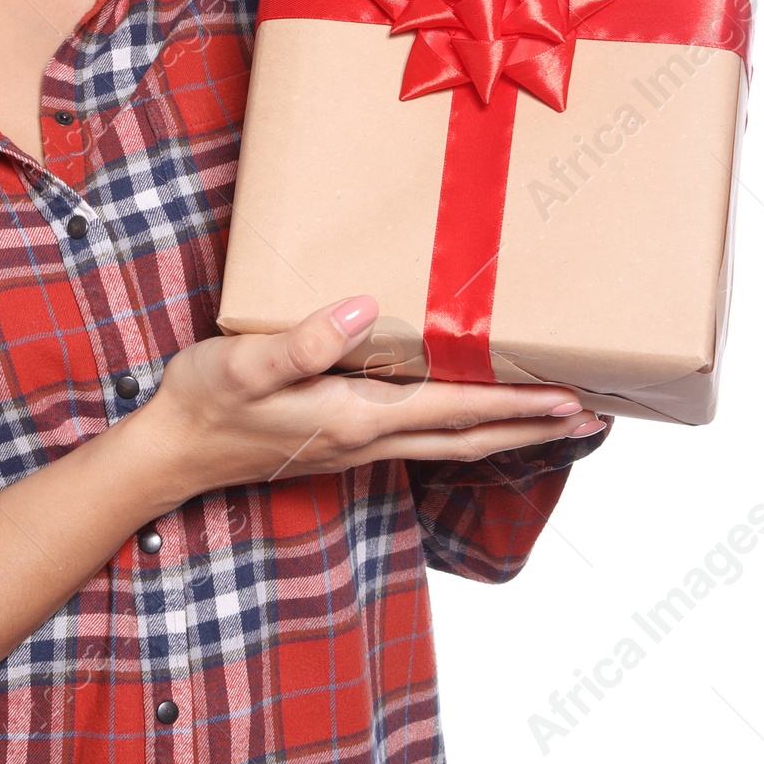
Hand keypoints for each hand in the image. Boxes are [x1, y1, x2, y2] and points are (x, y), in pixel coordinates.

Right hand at [139, 295, 605, 501]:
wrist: (170, 453)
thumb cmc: (203, 402)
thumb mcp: (245, 362)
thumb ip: (306, 340)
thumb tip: (366, 309)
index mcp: (356, 417)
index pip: (457, 410)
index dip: (517, 404)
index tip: (572, 398)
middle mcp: (368, 439)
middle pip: (471, 438)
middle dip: (533, 427)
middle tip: (592, 414)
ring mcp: (357, 447)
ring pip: (451, 442)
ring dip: (506, 431)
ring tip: (552, 417)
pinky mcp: (342, 443)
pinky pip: (422, 437)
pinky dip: (463, 428)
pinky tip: (468, 415)